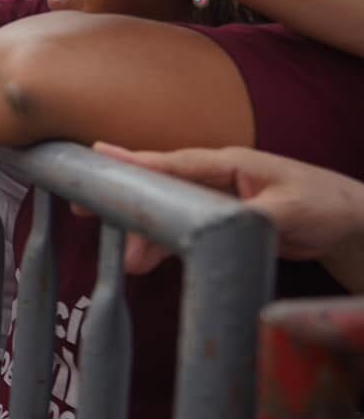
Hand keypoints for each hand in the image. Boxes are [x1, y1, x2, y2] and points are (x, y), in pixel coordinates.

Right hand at [94, 143, 363, 275]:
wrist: (346, 221)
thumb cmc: (323, 203)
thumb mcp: (290, 209)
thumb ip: (251, 214)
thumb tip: (217, 225)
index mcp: (230, 164)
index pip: (174, 162)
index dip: (135, 161)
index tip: (97, 154)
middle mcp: (215, 179)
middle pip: (159, 188)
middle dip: (124, 200)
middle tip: (81, 211)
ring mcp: (214, 201)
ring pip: (167, 215)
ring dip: (146, 236)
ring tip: (132, 263)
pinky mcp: (218, 224)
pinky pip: (180, 232)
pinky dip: (163, 246)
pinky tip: (147, 261)